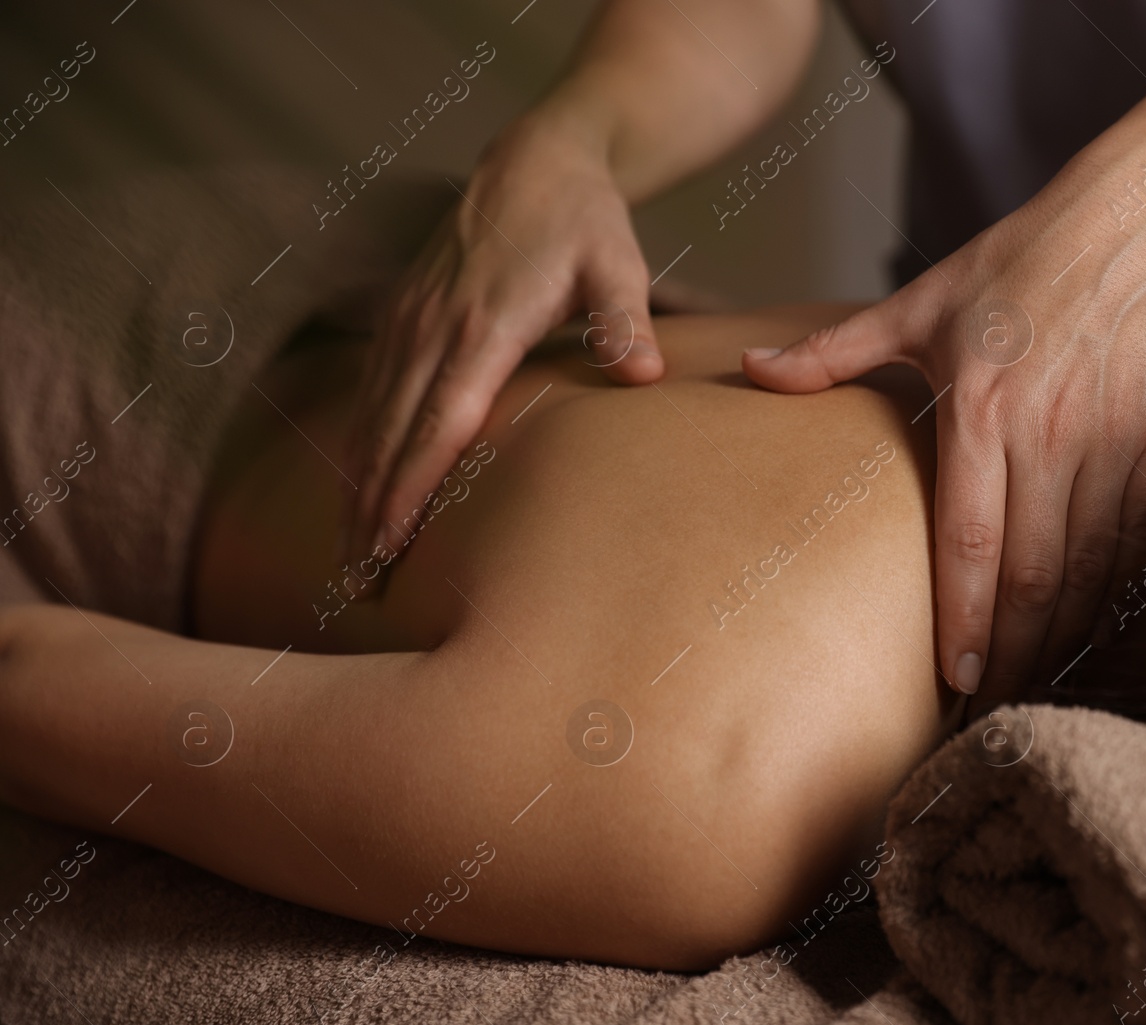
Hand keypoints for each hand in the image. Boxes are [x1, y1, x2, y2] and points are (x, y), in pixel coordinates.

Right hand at [343, 107, 662, 565]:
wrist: (536, 160)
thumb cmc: (585, 222)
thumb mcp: (617, 263)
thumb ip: (624, 319)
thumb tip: (643, 373)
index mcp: (483, 327)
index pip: (436, 423)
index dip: (407, 489)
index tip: (384, 546)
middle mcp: (432, 329)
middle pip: (390, 437)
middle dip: (367, 514)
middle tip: (352, 587)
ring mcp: (409, 322)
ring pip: (371, 420)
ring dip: (353, 490)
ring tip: (345, 558)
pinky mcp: (402, 317)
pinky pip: (370, 393)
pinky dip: (358, 447)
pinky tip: (353, 490)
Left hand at [743, 168, 1145, 705]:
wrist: (1128, 226)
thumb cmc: (1012, 268)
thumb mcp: (917, 305)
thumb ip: (834, 353)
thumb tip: (751, 372)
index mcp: (981, 405)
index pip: (971, 541)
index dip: (966, 622)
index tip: (955, 683)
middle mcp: (1050, 431)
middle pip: (1034, 573)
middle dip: (1014, 652)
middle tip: (993, 703)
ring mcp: (1114, 439)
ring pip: (1093, 566)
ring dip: (1065, 633)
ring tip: (1037, 678)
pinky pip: (1141, 537)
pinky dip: (1119, 589)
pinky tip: (1094, 623)